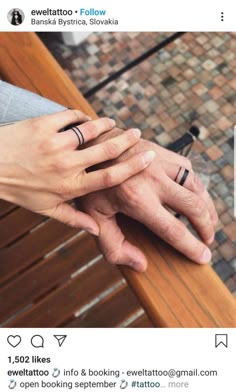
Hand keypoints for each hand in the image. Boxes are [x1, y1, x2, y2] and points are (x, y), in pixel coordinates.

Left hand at [0, 110, 154, 234]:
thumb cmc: (17, 190)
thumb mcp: (45, 209)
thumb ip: (73, 219)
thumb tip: (96, 231)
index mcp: (71, 186)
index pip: (110, 177)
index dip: (132, 166)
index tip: (147, 157)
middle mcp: (67, 164)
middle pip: (107, 151)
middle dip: (126, 140)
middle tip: (137, 132)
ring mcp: (55, 143)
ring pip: (90, 130)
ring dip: (105, 125)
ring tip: (113, 123)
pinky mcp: (43, 125)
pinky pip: (69, 116)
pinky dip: (80, 116)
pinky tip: (83, 118)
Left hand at [79, 133, 217, 269]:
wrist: (89, 145)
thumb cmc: (90, 182)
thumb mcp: (93, 216)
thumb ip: (113, 245)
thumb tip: (141, 264)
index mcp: (136, 199)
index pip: (172, 229)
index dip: (191, 246)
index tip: (203, 256)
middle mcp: (153, 179)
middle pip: (193, 206)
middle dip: (206, 226)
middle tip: (208, 238)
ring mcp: (159, 162)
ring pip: (195, 185)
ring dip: (206, 204)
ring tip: (208, 219)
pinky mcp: (162, 151)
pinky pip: (187, 169)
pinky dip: (194, 184)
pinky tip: (193, 193)